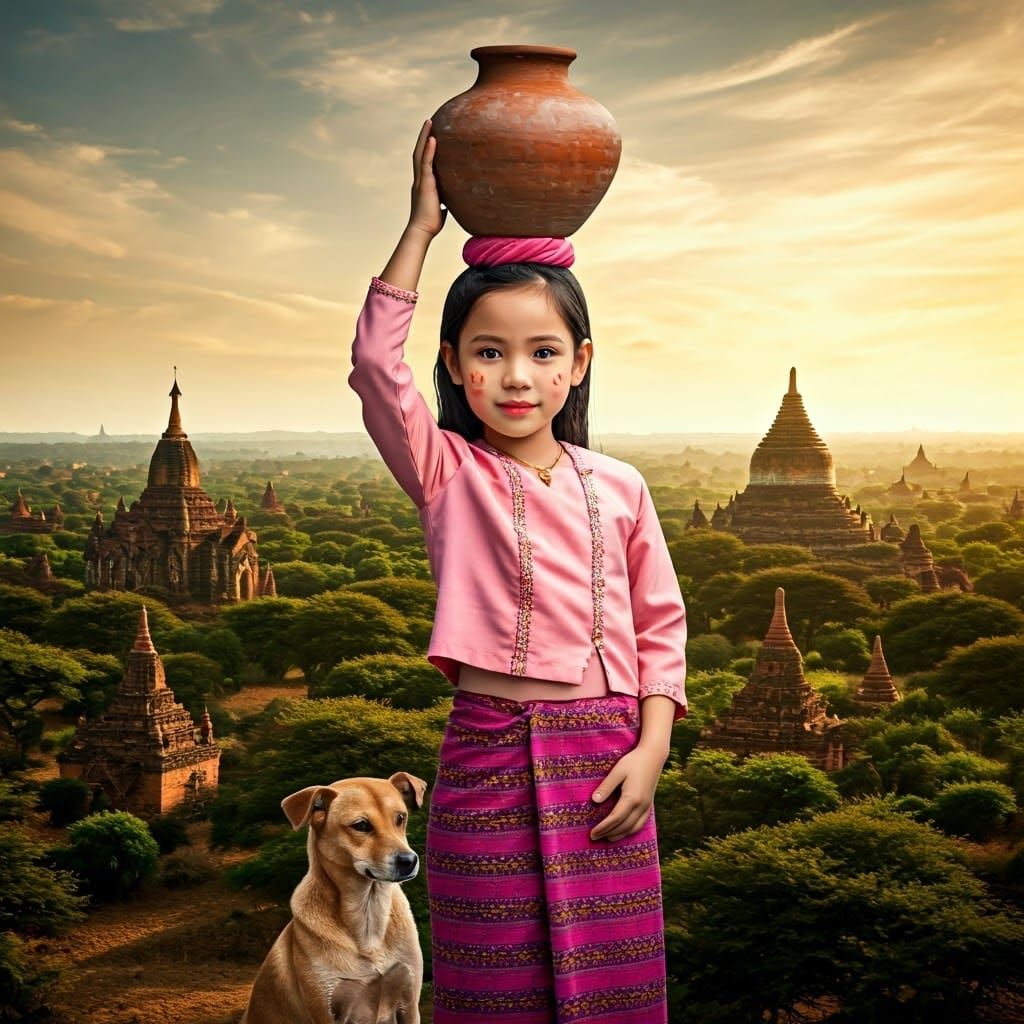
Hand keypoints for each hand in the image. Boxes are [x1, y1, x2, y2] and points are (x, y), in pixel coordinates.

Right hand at [408, 119, 446, 237]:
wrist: (422, 231)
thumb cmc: (431, 223)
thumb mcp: (441, 207)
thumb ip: (446, 199)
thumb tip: (455, 198)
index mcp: (423, 183)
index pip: (424, 161)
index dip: (426, 147)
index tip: (431, 135)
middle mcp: (419, 179)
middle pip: (420, 152)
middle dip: (424, 136)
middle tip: (429, 121)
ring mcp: (420, 180)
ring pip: (420, 153)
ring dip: (424, 137)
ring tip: (429, 122)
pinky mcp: (424, 184)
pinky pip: (426, 163)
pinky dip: (429, 150)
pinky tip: (433, 139)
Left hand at [589, 745, 664, 842]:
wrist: (653, 756)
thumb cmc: (633, 761)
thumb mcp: (617, 771)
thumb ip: (606, 786)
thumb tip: (594, 801)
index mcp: (632, 798)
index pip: (615, 819)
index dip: (603, 827)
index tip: (592, 833)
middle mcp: (641, 805)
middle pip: (623, 826)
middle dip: (608, 833)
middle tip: (594, 837)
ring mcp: (647, 806)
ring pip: (633, 828)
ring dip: (620, 835)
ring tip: (607, 838)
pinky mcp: (649, 805)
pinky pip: (640, 823)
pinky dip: (631, 830)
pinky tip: (624, 831)